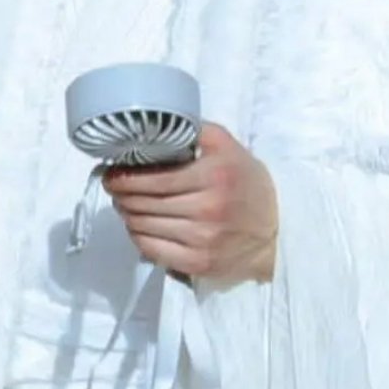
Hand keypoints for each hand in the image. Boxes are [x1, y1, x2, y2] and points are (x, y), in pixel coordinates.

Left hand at [104, 122, 277, 283]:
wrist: (277, 227)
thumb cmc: (246, 181)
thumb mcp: (227, 145)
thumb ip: (194, 129)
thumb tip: (155, 124)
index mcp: (213, 176)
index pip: (155, 179)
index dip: (126, 177)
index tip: (111, 172)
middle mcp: (207, 209)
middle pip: (146, 203)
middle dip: (122, 195)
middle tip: (114, 186)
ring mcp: (203, 240)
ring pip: (145, 227)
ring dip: (127, 214)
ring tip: (123, 204)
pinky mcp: (200, 264)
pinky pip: (154, 251)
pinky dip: (138, 237)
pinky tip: (136, 226)